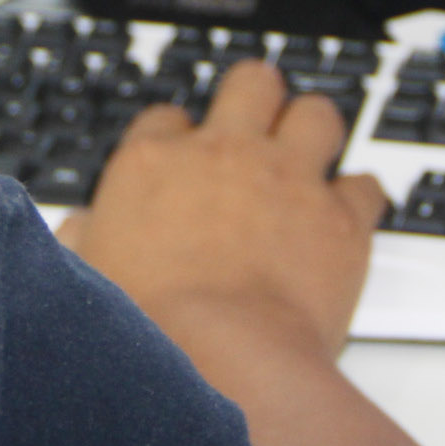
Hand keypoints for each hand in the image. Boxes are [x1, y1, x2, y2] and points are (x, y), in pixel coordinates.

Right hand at [58, 59, 387, 361]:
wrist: (223, 361)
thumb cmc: (151, 328)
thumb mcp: (88, 277)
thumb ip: (85, 239)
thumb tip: (79, 229)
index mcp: (154, 163)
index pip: (167, 118)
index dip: (178, 138)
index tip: (184, 159)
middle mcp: (224, 155)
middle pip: (251, 83)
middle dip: (258, 98)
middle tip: (260, 122)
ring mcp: (287, 179)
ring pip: (317, 114)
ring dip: (316, 132)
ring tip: (312, 154)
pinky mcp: (340, 218)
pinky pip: (366, 185)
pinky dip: (360, 199)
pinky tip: (349, 215)